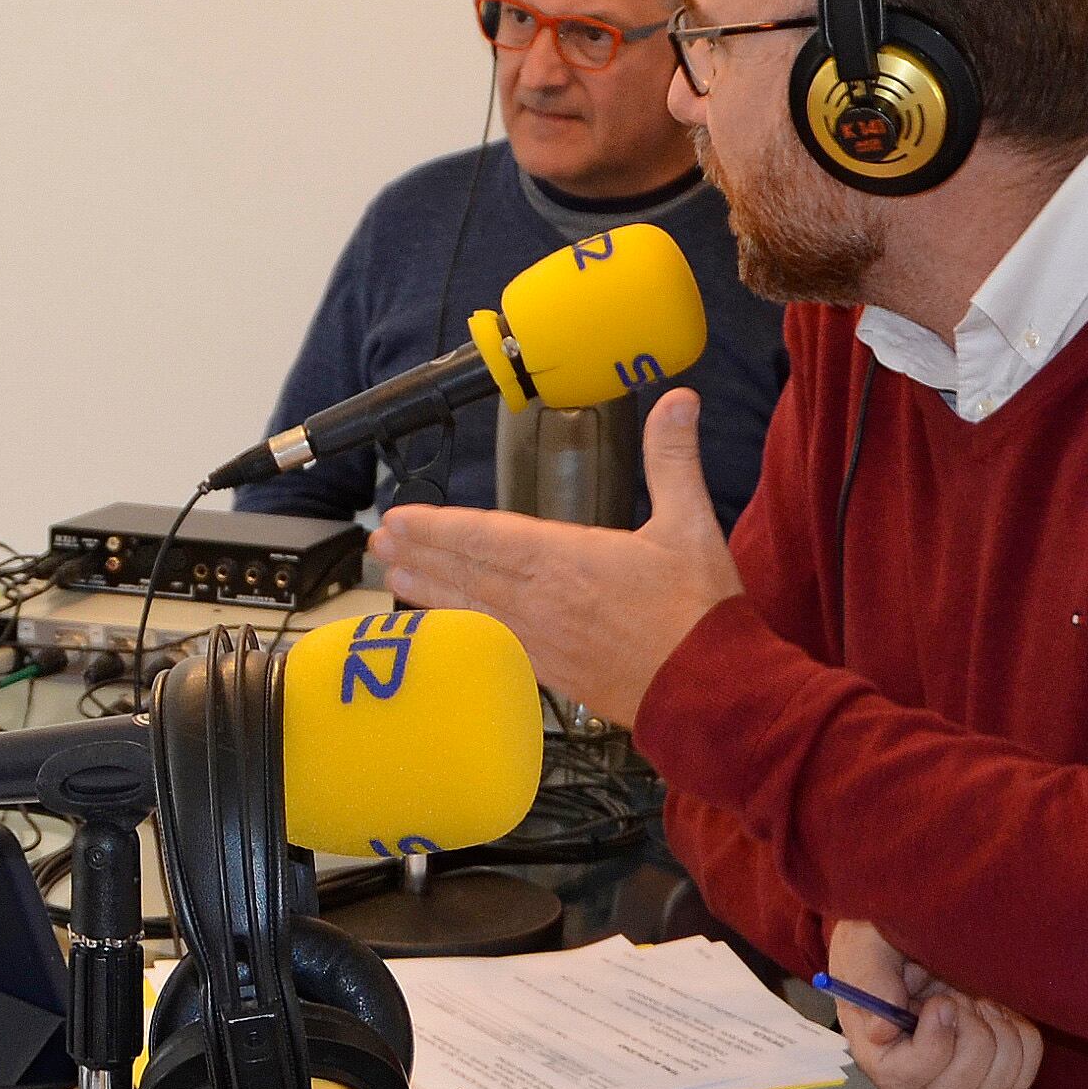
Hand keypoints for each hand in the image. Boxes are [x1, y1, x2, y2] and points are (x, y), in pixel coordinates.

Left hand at [369, 388, 740, 726]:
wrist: (707, 688)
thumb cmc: (698, 611)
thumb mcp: (689, 523)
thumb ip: (672, 458)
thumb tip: (678, 400)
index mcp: (565, 559)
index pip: (484, 537)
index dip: (437, 527)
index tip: (399, 519)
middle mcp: (541, 600)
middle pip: (465, 572)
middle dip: (420, 554)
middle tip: (380, 542)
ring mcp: (541, 639)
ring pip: (471, 609)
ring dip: (429, 591)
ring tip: (393, 577)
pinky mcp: (551, 672)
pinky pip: (491, 644)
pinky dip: (461, 631)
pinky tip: (446, 629)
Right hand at [822, 918, 1047, 1088]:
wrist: (924, 941)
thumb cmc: (886, 943)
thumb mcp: (868, 945)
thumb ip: (871, 979)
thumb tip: (881, 1030)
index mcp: (878, 1056)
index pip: (902, 1080)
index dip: (932, 1043)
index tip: (941, 1002)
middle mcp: (918, 1083)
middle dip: (969, 1037)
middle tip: (960, 996)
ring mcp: (961, 1083)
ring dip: (997, 1034)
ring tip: (977, 1000)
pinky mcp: (997, 1075)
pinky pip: (1024, 1074)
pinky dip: (1022, 1037)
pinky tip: (998, 1012)